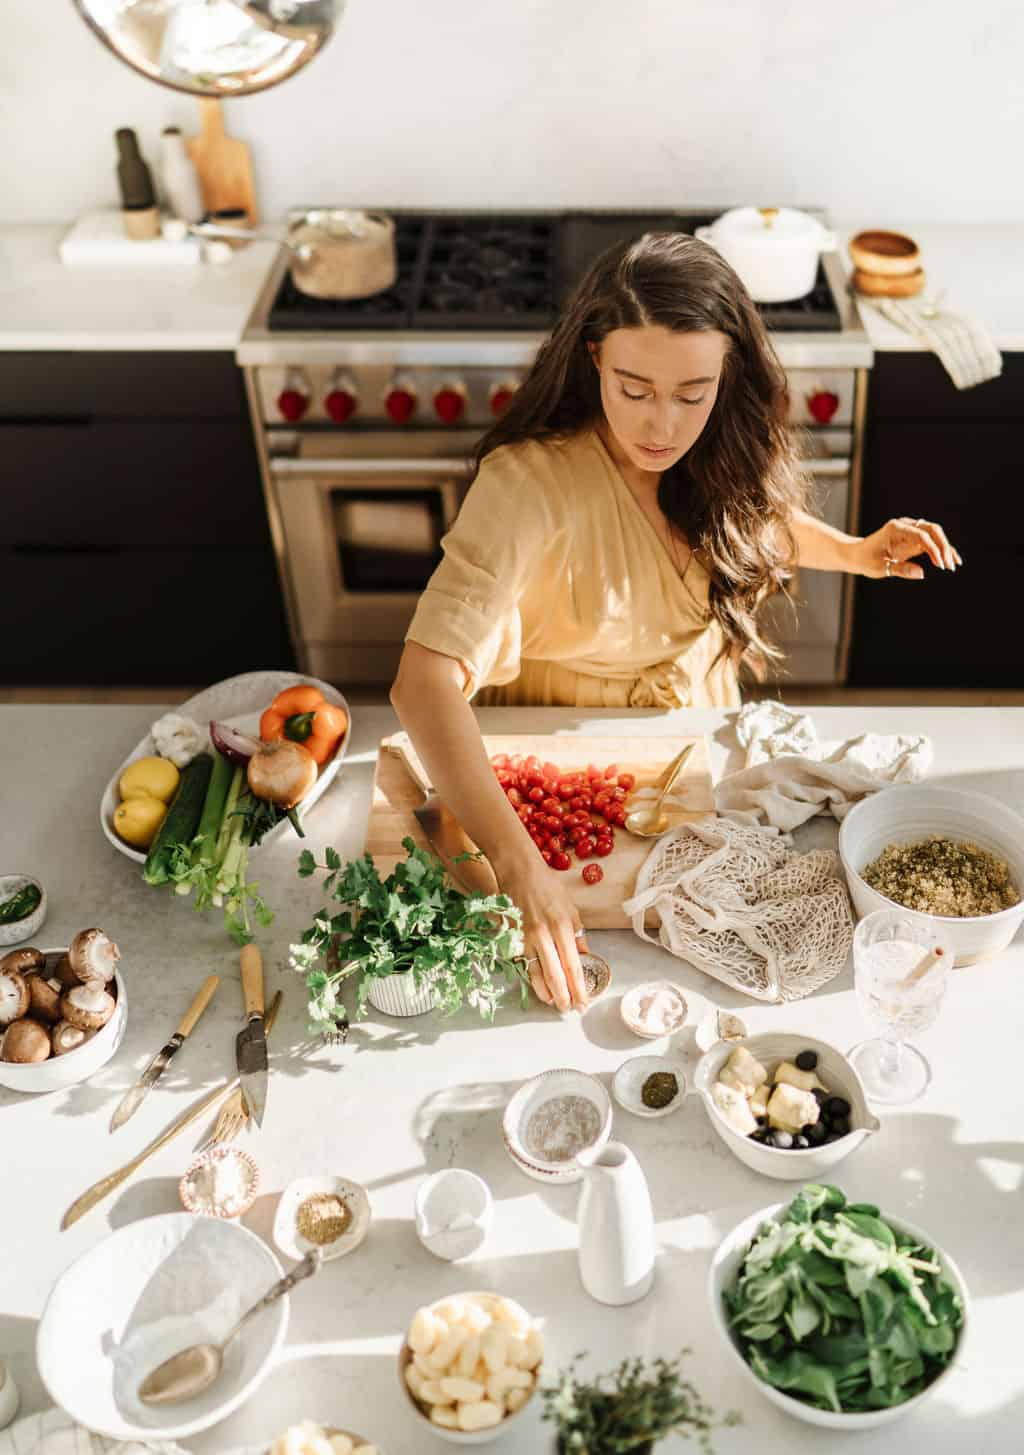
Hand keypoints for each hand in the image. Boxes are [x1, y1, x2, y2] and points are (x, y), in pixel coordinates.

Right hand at [497, 853, 588, 1011]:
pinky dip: (531, 979)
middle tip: (570, 1009)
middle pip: (556, 976)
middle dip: (564, 997)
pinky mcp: (511, 938)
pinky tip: (538, 987)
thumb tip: (585, 959)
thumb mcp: (571, 909)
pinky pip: (523, 964)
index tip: (584, 1003)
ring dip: (547, 993)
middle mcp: (544, 935)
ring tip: (555, 1003)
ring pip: (536, 975)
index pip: (574, 966)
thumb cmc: (547, 887)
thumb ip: (578, 936)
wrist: (518, 871)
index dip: (579, 988)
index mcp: (563, 927)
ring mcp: (525, 938)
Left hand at [856, 517, 961, 579]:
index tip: (940, 564)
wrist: (857, 555)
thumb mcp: (879, 567)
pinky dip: (942, 550)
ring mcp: (911, 530)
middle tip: (949, 565)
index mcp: (895, 528)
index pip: (921, 534)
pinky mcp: (914, 538)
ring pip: (935, 534)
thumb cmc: (866, 560)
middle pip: (932, 529)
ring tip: (953, 565)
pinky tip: (952, 560)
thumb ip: (900, 569)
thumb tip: (922, 573)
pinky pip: (932, 541)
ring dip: (945, 548)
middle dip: (943, 547)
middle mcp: (905, 525)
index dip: (932, 548)